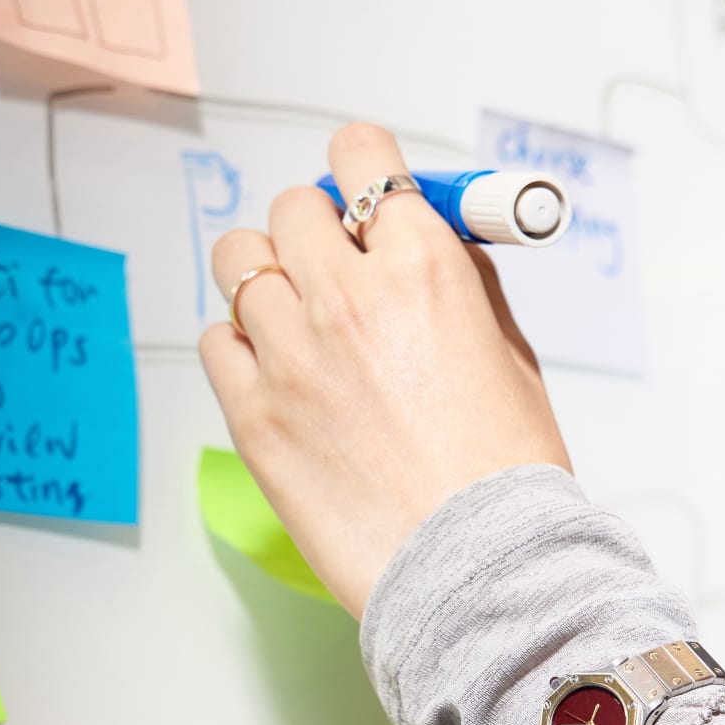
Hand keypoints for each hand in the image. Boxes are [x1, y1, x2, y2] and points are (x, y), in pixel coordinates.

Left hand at [196, 123, 571, 618]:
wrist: (477, 567)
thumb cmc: (505, 470)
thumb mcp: (509, 348)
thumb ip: (460, 278)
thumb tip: (423, 234)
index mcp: (421, 266)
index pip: (360, 158)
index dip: (362, 171)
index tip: (364, 196)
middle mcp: (346, 298)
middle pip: (292, 207)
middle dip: (315, 228)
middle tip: (335, 268)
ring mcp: (289, 357)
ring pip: (238, 261)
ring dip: (267, 276)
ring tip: (295, 317)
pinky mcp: (253, 415)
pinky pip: (215, 341)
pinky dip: (239, 344)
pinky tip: (275, 371)